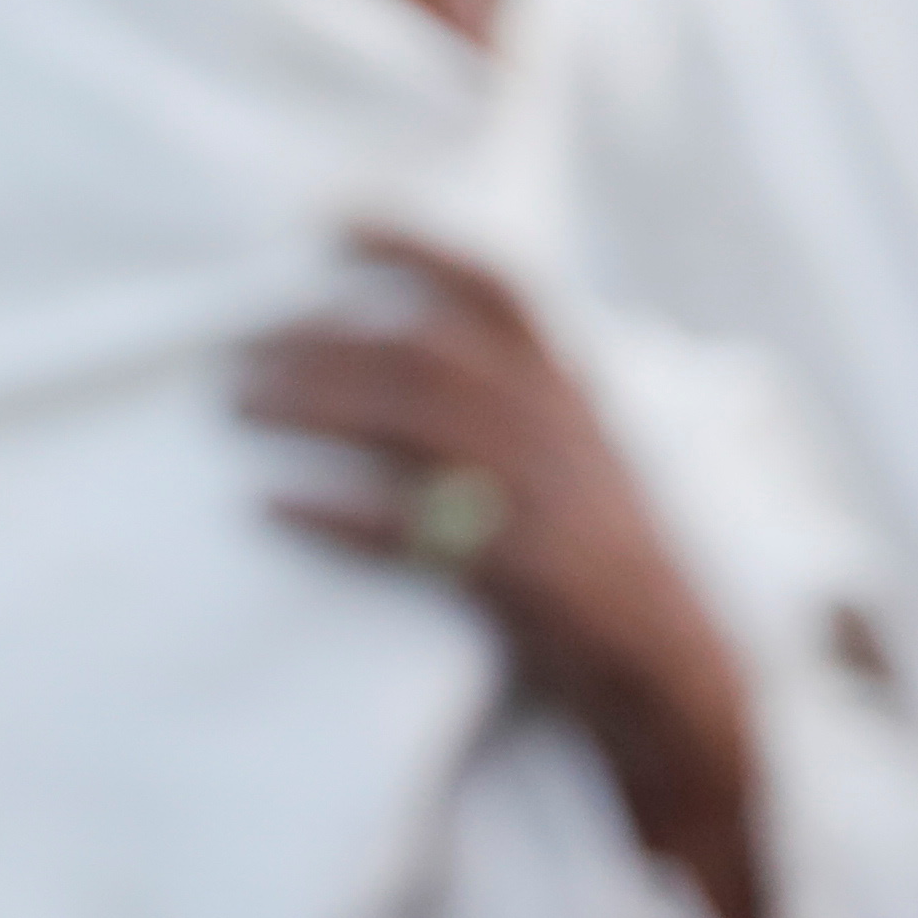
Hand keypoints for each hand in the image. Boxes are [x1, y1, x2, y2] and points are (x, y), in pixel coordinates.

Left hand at [243, 231, 766, 917]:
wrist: (682, 697)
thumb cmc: (609, 588)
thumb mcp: (578, 478)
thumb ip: (516, 421)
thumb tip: (406, 370)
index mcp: (581, 402)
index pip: (502, 293)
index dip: (416, 246)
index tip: (329, 220)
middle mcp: (569, 436)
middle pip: (432, 350)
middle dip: (327, 337)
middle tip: (235, 350)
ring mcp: (554, 504)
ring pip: (419, 420)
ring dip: (318, 401)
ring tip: (235, 403)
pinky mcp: (530, 582)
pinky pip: (416, 530)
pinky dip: (336, 512)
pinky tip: (266, 504)